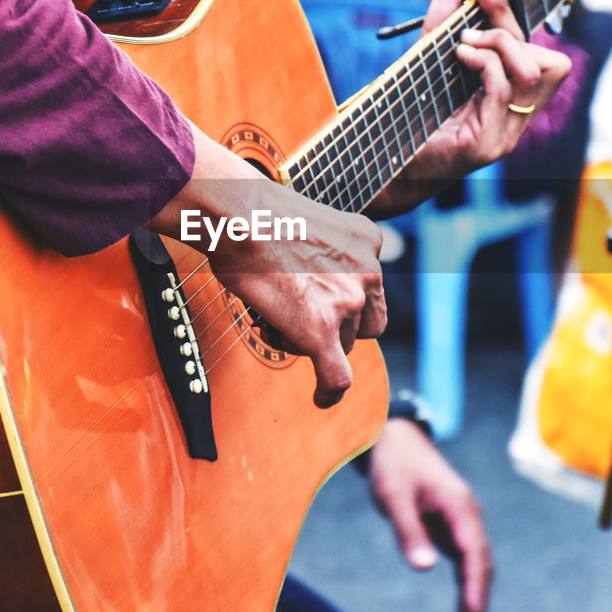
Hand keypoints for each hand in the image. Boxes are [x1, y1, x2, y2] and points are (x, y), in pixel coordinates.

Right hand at [150, 128, 385, 407]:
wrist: (240, 215)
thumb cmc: (257, 212)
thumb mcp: (311, 220)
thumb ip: (325, 249)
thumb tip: (306, 271)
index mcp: (368, 240)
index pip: (370, 287)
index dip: (347, 302)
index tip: (327, 306)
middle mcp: (368, 270)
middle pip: (363, 322)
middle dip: (338, 326)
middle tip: (297, 315)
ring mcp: (347, 302)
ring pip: (342, 345)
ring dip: (314, 341)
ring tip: (274, 320)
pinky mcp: (321, 330)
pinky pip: (337, 375)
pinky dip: (330, 391)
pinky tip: (321, 398)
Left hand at [366, 0, 571, 217]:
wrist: (388, 171)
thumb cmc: (409, 122)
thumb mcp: (427, 67)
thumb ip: (438, 31)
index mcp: (512, 101)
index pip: (540, 53)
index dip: (512, 14)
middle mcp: (518, 120)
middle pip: (548, 60)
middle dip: (508, 29)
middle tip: (468, 28)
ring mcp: (507, 135)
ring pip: (535, 73)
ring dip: (500, 46)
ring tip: (463, 46)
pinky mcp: (487, 145)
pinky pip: (503, 91)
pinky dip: (484, 64)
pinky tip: (460, 57)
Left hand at [368, 418, 491, 611]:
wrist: (393, 438)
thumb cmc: (392, 465)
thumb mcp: (393, 496)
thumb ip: (408, 531)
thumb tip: (424, 569)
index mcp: (459, 506)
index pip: (474, 553)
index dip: (475, 587)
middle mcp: (467, 516)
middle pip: (480, 565)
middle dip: (477, 603)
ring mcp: (461, 522)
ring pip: (474, 567)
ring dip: (473, 600)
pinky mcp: (450, 528)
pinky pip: (464, 562)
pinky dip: (464, 587)